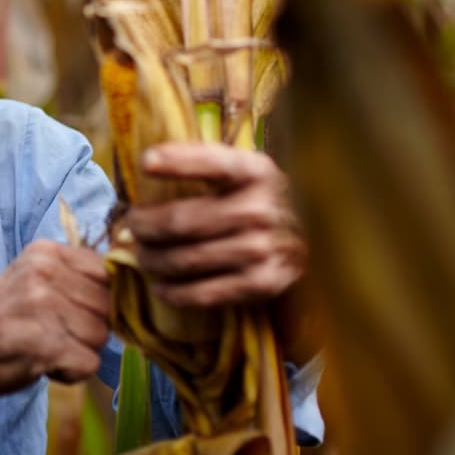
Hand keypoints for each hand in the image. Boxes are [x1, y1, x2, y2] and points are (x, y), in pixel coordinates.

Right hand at [0, 240, 110, 437]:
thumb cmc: (1, 320)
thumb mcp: (32, 280)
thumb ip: (74, 276)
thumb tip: (131, 288)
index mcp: (44, 252)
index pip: (106, 271)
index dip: (98, 300)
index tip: (72, 313)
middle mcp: (44, 273)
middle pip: (108, 306)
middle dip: (88, 329)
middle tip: (53, 334)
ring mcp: (43, 307)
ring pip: (101, 337)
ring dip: (79, 352)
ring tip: (45, 347)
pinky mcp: (44, 344)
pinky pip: (89, 364)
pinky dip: (71, 373)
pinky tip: (43, 364)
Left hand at [115, 142, 305, 308]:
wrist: (322, 239)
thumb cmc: (263, 200)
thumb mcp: (245, 170)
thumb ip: (205, 163)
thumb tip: (145, 165)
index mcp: (255, 171)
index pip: (211, 162)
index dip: (176, 162)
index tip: (146, 163)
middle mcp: (260, 209)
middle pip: (181, 221)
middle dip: (143, 226)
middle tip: (132, 227)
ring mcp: (263, 249)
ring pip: (185, 259)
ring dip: (152, 260)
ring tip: (142, 255)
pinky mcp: (263, 283)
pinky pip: (204, 292)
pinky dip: (174, 292)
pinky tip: (161, 287)